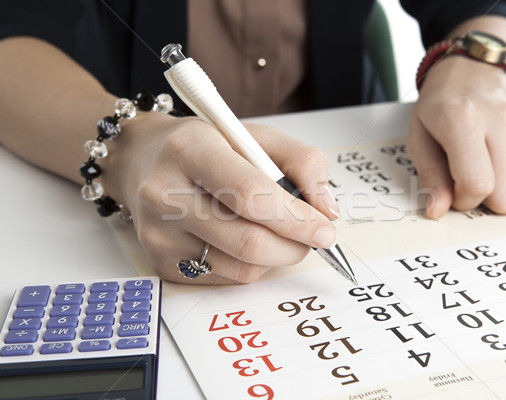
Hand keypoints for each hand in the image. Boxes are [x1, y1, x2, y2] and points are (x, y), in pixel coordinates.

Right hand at [102, 113, 339, 283]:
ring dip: (278, 256)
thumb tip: (327, 210)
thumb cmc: (206, 147)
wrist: (143, 161)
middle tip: (313, 237)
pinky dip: (252, 264)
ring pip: (243, 268)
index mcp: (190, 150)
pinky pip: (227, 279)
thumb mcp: (255, 136)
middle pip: (248, 241)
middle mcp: (165, 194)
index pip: (250, 194)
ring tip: (278, 232)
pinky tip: (246, 239)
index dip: (296, 218)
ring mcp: (159, 234)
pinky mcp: (162, 263)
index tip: (325, 228)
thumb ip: (302, 162)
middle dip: (295, 245)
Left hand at [407, 56, 505, 218]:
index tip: (455, 190)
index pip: (477, 185)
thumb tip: (437, 211)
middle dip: (487, 200)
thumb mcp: (420, 139)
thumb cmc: (440, 107)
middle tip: (474, 180)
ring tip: (492, 170)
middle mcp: (502, 117)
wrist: (471, 68)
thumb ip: (430, 177)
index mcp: (462, 120)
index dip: (464, 200)